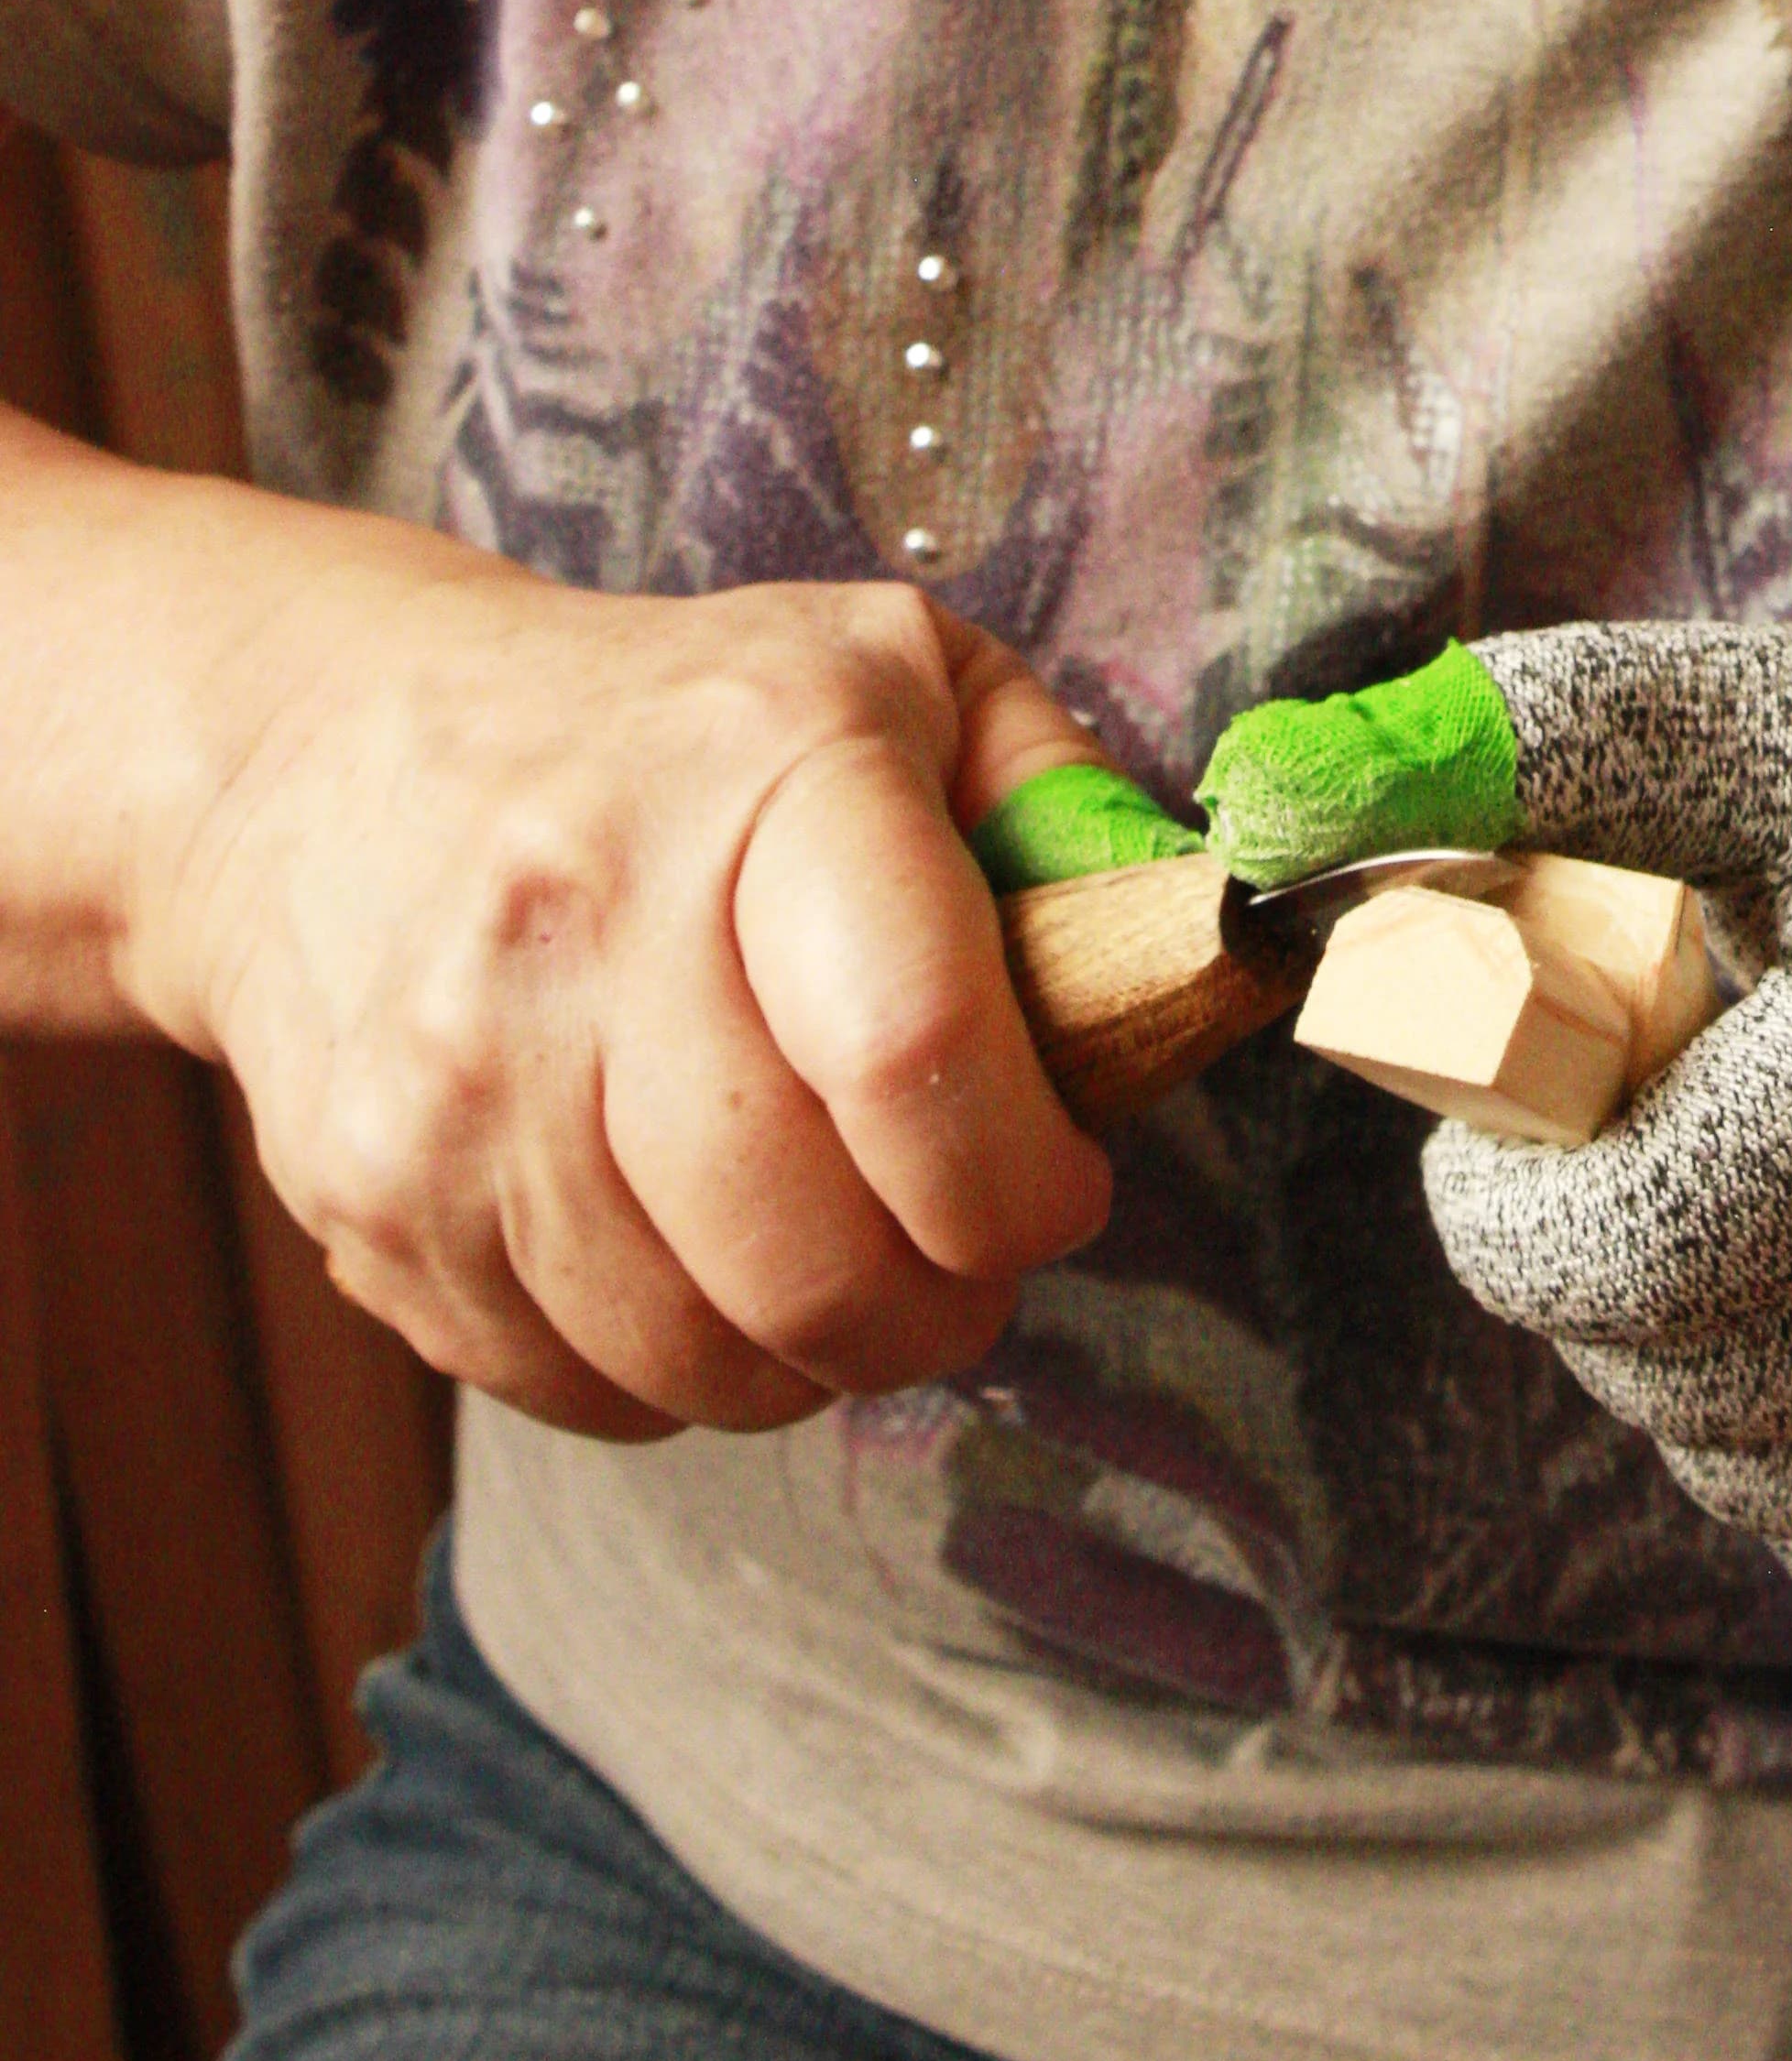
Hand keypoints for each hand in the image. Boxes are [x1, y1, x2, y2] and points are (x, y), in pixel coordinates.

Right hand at [120, 518, 1112, 1440]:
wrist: (330, 758)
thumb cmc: (675, 729)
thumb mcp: (902, 675)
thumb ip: (1068, 806)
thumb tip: (1192, 963)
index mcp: (762, 767)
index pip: (914, 1050)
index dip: (1022, 1181)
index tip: (1059, 1189)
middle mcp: (587, 914)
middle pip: (813, 1252)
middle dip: (937, 1305)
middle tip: (962, 1262)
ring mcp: (458, 1073)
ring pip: (697, 1353)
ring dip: (809, 1355)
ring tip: (832, 1259)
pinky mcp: (370, 1197)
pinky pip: (576, 1385)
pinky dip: (668, 1370)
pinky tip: (689, 1260)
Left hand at [1216, 626, 1791, 1645]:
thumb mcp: (1780, 723)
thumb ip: (1525, 744)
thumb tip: (1264, 810)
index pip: (1652, 1236)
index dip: (1510, 1212)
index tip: (1499, 1131)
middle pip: (1708, 1378)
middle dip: (1601, 1287)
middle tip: (1634, 1168)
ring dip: (1705, 1387)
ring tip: (1763, 1233)